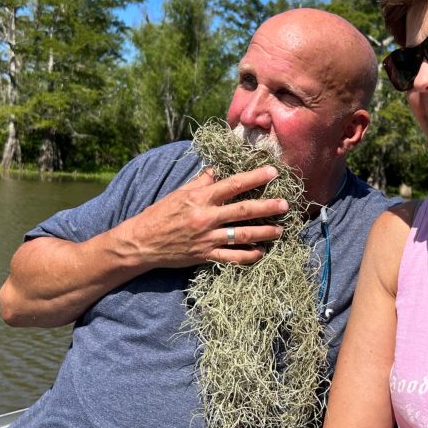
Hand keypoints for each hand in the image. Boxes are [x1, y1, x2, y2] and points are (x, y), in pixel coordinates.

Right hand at [122, 165, 287, 267]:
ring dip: (265, 232)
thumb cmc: (160, 214)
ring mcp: (207, 238)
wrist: (141, 243)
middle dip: (268, 207)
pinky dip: (248, 256)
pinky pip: (232, 257)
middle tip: (286, 204)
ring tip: (280, 230)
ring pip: (243, 235)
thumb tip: (218, 169)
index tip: (273, 172)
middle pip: (244, 210)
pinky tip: (260, 252)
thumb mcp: (179, 193)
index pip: (233, 184)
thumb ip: (201, 181)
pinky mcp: (205, 255)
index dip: (255, 178)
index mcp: (200, 198)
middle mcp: (206, 217)